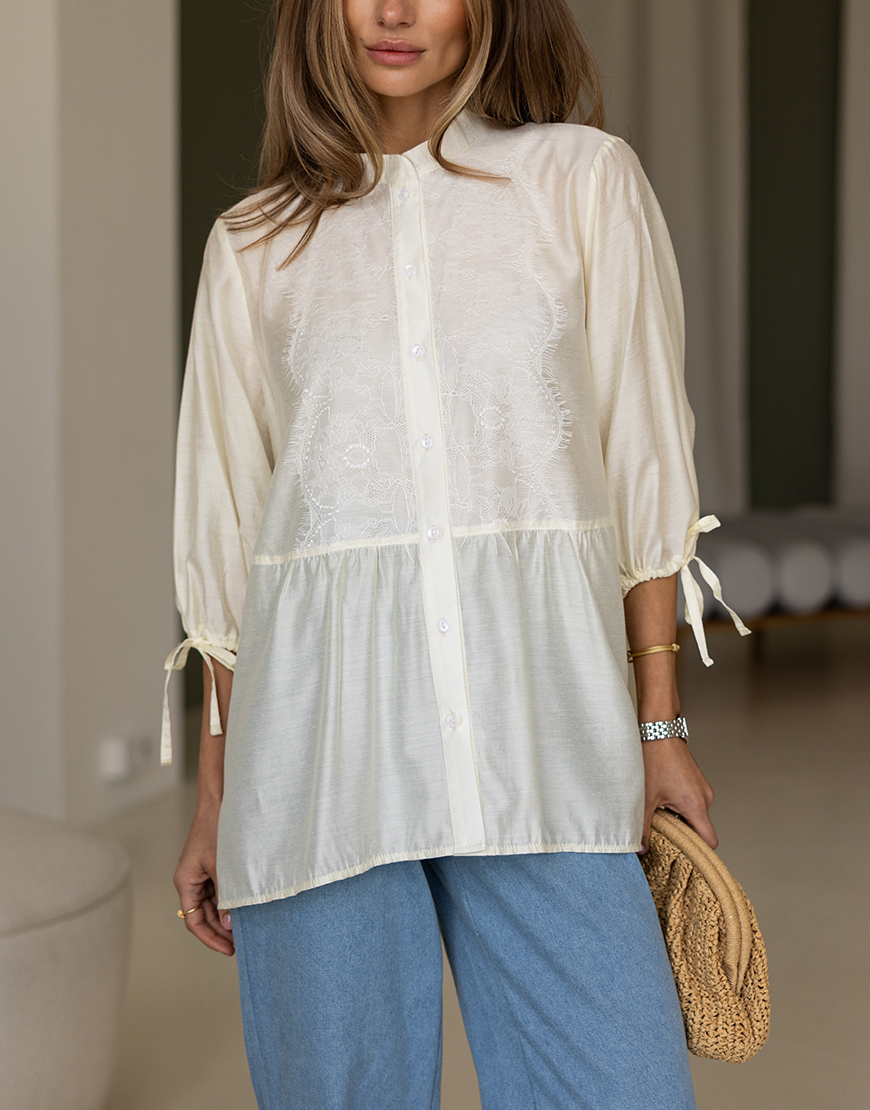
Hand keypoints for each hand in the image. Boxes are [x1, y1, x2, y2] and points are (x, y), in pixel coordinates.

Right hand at [174, 808, 234, 955]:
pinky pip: (217, 891)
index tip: (228, 949)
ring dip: (224, 917)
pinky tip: (243, 908)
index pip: (194, 921)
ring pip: (211, 905)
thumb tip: (229, 925)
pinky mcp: (210, 867)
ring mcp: (200, 874)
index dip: (210, 938)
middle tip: (239, 944)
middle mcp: (190, 881)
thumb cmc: (216, 830)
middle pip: (202, 915)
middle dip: (219, 931)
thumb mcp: (222, 867)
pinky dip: (228, 902)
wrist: (219, 802)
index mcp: (185, 882)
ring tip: (243, 929)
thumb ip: (225, 897)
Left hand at [640, 737, 716, 852]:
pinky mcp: (695, 780)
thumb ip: (642, 826)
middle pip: (701, 829)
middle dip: (683, 836)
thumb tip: (640, 848)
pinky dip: (679, 806)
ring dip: (679, 819)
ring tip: (657, 814)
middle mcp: (704, 797)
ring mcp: (701, 788)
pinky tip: (660, 800)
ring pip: (695, 815)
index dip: (698, 852)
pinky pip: (692, 802)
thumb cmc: (653, 757)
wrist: (658, 729)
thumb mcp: (644, 797)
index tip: (682, 856)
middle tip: (662, 837)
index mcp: (696, 805)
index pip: (710, 841)